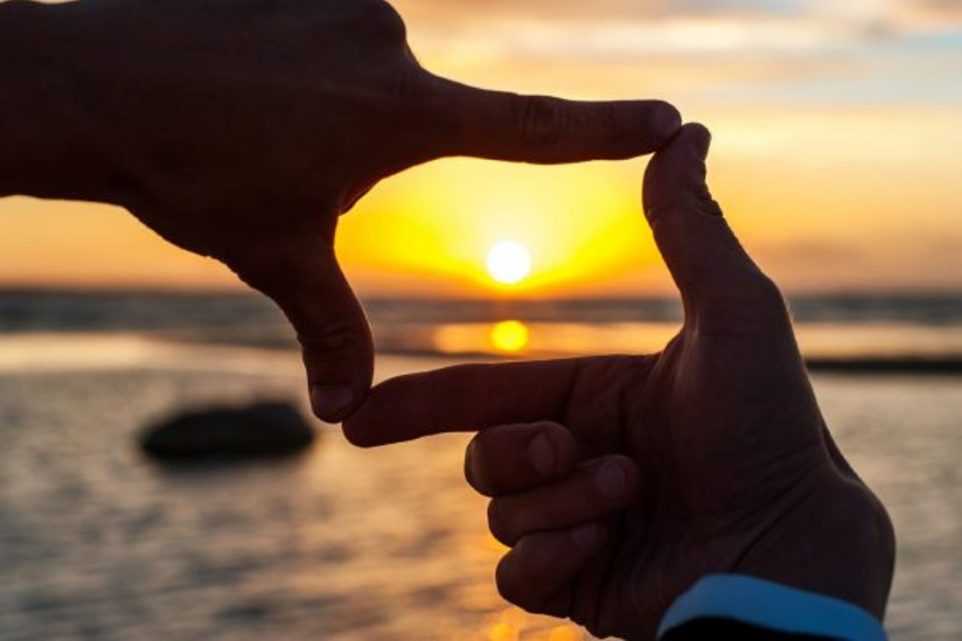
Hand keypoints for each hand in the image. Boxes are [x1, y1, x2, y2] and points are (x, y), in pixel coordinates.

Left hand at [0, 0, 679, 421]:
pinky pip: (328, 24)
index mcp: (398, 115)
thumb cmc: (188, 174)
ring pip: (362, 67)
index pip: (529, 130)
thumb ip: (328, 330)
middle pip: (409, 111)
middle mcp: (386, 44)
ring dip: (318, 99)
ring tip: (246, 111)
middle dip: (352, 140)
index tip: (671, 120)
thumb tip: (340, 415)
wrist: (89, 87)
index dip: (606, 130)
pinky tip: (234, 70)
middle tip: (276, 149)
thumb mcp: (275, 255)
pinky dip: (294, 57)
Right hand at [344, 125, 894, 638]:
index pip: (487, 394)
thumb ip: (692, 230)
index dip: (420, 403)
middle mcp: (579, 460)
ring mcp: (577, 526)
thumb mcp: (734, 316)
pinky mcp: (580, 587)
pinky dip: (548, 561)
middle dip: (519, 453)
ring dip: (559, 504)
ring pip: (499, 515)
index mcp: (595, 401)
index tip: (358, 417)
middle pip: (484, 456)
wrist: (792, 552)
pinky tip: (600, 551)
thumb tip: (685, 134)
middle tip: (576, 451)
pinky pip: (513, 576)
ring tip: (628, 498)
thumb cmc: (769, 431)